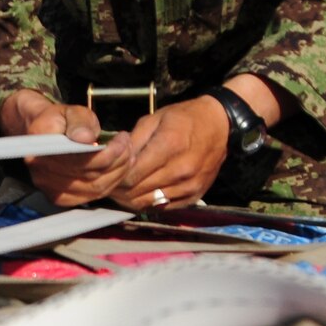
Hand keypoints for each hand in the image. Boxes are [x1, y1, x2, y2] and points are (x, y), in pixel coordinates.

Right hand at [0, 88, 132, 206]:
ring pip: (94, 188)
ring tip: (127, 154)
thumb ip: (79, 122)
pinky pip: (92, 196)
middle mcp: (40, 172)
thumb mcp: (71, 112)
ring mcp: (49, 188)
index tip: (122, 139)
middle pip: (89, 176)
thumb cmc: (62, 120)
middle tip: (127, 143)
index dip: (106, 153)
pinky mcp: (60, 197)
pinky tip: (119, 169)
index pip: (78, 159)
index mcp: (40, 147)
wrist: (46, 132)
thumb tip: (86, 138)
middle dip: (117, 161)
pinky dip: (111, 183)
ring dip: (118, 172)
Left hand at [114, 98, 229, 209]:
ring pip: (149, 202)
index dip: (114, 177)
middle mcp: (181, 170)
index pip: (131, 174)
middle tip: (108, 184)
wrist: (220, 125)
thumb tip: (115, 159)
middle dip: (119, 189)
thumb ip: (133, 141)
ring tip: (121, 190)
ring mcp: (190, 185)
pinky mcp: (195, 195)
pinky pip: (165, 207)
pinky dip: (149, 202)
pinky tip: (141, 193)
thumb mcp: (154, 119)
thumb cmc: (183, 118)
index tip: (106, 174)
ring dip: (131, 198)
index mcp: (169, 146)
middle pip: (137, 191)